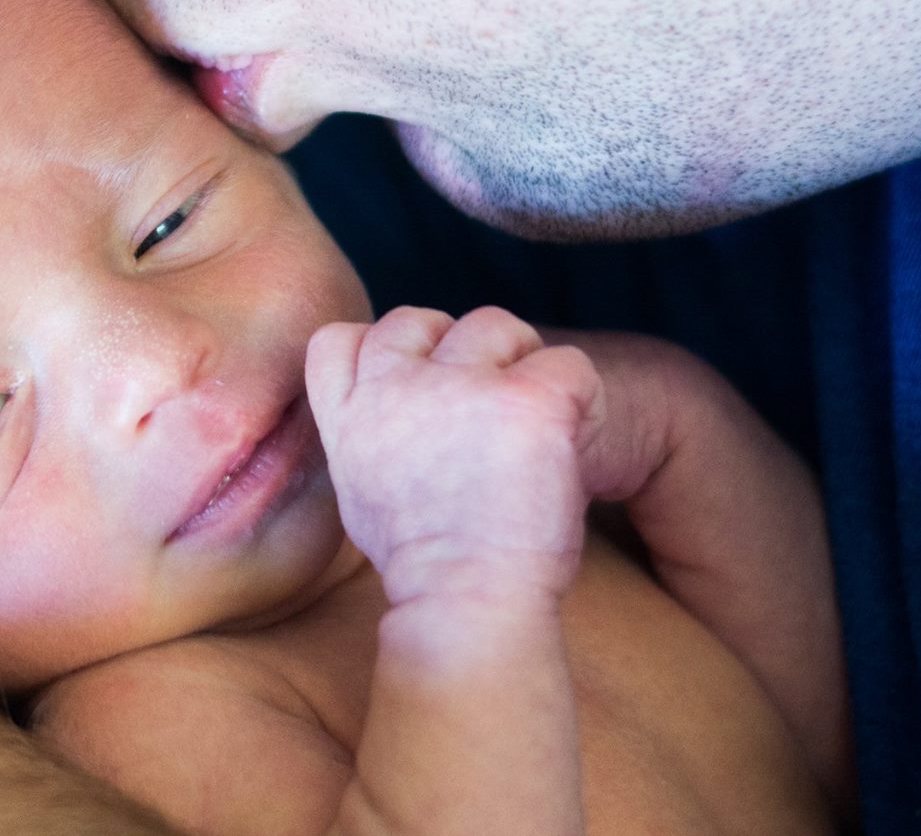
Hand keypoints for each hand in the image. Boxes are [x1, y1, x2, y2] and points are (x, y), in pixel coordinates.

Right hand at [306, 306, 603, 608]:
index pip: (339, 338)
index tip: (419, 386)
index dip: (383, 352)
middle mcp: (395, 387)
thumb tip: (393, 404)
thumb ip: (369, 432)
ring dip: (518, 363)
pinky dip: (582, 398)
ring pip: (495, 326)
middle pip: (418, 319)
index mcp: (350, 414)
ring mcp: (463, 388)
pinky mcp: (528, 400)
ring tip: (531, 423)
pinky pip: (569, 363)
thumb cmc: (426, 563)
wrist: (470, 602)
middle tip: (487, 405)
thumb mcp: (360, 492)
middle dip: (453, 350)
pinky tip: (573, 440)